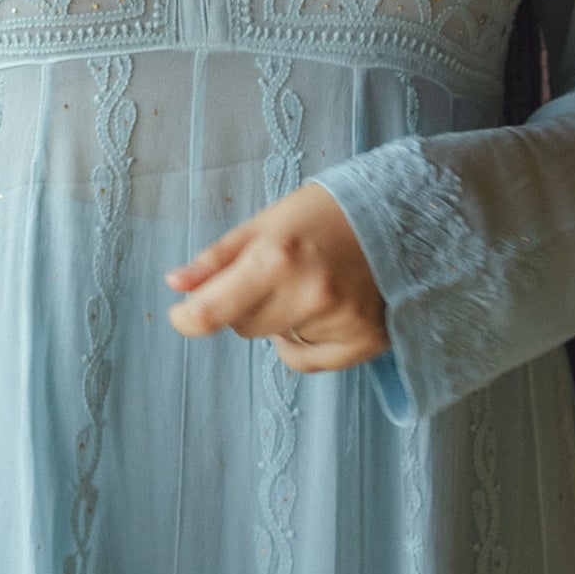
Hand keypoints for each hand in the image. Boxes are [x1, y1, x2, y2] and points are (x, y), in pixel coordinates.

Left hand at [163, 181, 389, 370]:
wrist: (399, 217)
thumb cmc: (323, 213)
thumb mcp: (264, 224)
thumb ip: (217, 259)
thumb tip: (175, 286)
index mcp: (276, 258)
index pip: (213, 312)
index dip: (188, 318)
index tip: (182, 315)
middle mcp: (308, 295)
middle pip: (243, 326)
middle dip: (244, 304)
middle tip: (271, 273)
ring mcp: (339, 323)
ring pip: (275, 341)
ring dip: (278, 320)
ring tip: (306, 283)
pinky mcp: (364, 343)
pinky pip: (307, 360)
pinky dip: (304, 341)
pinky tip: (323, 309)